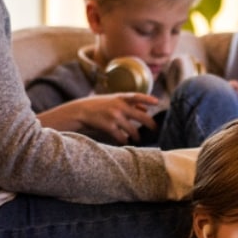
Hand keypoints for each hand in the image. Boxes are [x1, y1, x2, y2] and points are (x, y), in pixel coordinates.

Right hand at [37, 93, 159, 143]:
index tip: (157, 102)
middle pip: (141, 116)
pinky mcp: (109, 127)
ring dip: (136, 136)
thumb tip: (146, 108)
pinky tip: (125, 141)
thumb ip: (129, 102)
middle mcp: (119, 106)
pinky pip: (122, 137)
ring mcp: (114, 117)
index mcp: (120, 97)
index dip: (148, 99)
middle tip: (155, 129)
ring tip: (137, 138)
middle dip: (150, 124)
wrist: (79, 111)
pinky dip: (124, 141)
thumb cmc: (98, 105)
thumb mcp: (113, 99)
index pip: (137, 96)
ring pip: (133, 130)